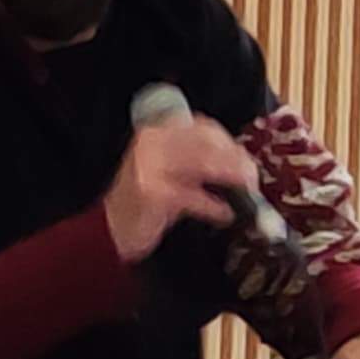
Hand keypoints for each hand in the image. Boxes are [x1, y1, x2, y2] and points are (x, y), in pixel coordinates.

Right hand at [106, 112, 266, 261]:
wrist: (107, 230)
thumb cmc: (142, 202)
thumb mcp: (168, 172)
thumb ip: (195, 161)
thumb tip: (239, 165)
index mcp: (157, 132)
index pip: (203, 127)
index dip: (229, 143)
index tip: (245, 159)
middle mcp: (151, 143)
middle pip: (206, 143)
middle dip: (236, 160)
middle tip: (252, 178)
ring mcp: (149, 166)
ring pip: (203, 163)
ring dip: (230, 178)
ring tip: (246, 193)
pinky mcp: (151, 192)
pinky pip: (193, 197)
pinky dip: (214, 207)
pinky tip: (225, 214)